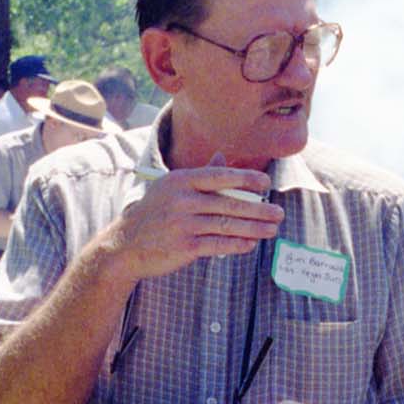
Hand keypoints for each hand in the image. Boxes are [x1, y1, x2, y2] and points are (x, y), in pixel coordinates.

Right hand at [109, 164, 282, 277]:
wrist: (124, 246)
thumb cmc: (153, 214)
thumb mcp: (171, 188)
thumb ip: (199, 174)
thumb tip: (222, 156)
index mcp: (180, 180)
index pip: (219, 176)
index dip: (245, 179)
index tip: (266, 184)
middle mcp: (182, 200)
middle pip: (228, 203)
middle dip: (258, 209)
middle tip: (278, 213)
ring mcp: (183, 224)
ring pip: (227, 225)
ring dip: (254, 228)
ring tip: (271, 230)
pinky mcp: (184, 247)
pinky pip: (218, 245)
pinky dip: (237, 244)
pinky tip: (251, 244)